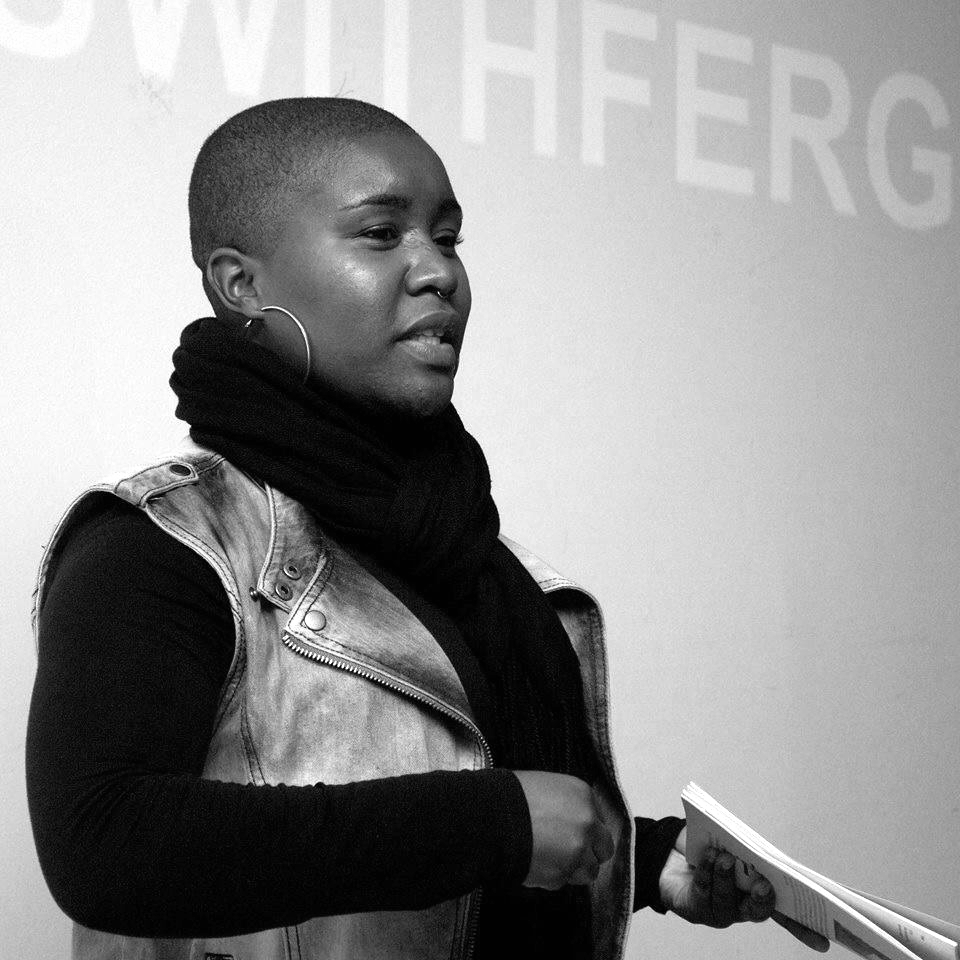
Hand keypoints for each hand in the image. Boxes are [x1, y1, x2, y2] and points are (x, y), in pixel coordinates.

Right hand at [512, 770, 614, 889]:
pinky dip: (552, 876)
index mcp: (583, 796)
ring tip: (551, 859)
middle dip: (590, 851)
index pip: (599, 820)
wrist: (490, 818)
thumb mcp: (545, 785)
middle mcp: (587, 824)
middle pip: (603, 848)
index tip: (574, 832)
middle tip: (570, 850)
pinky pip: (563, 881)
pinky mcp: (561, 876)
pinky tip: (536, 862)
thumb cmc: (510, 796)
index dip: (586, 828)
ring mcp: (577, 852)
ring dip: (574, 868)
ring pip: (589, 871)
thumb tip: (568, 817)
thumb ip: (566, 803)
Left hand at [659, 831, 829, 950]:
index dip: (805, 929)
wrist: (671, 856)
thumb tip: (765, 851)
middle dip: (761, 899)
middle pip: (758, 911)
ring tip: (726, 857)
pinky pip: (703, 893)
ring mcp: (720, 911)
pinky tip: (709, 856)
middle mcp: (742, 907)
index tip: (825, 940)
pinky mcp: (696, 909)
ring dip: (727, 877)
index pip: (787, 915)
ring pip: (727, 901)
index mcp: (759, 894)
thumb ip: (750, 851)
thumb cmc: (710, 849)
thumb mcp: (734, 845)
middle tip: (762, 884)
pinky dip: (707, 872)